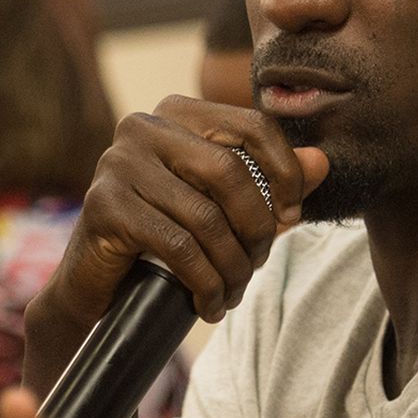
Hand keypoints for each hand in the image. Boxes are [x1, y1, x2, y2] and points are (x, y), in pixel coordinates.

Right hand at [33, 97, 328, 340]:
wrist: (96, 285)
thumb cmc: (163, 239)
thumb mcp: (223, 208)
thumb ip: (270, 182)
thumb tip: (322, 163)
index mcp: (177, 114)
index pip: (252, 126)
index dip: (286, 172)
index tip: (292, 216)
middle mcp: (143, 127)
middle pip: (230, 171)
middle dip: (256, 228)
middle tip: (257, 265)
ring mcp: (117, 164)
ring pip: (205, 217)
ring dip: (231, 267)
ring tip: (233, 293)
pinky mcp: (104, 206)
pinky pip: (177, 246)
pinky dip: (204, 283)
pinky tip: (209, 304)